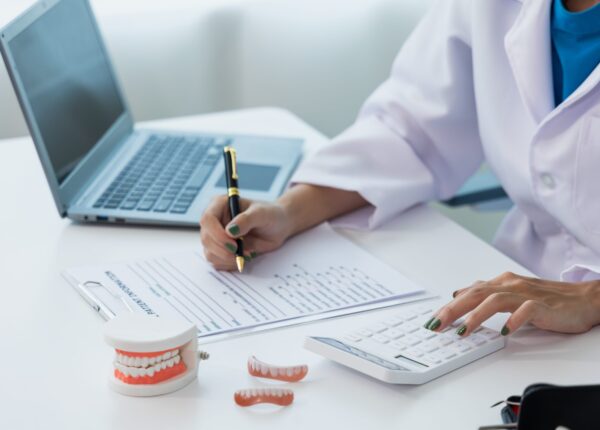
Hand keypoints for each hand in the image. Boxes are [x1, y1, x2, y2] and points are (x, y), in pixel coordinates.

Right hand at [199, 196, 291, 270]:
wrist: (278, 226)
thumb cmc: (270, 214)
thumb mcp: (262, 214)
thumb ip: (246, 220)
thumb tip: (230, 231)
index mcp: (220, 205)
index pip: (208, 219)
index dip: (217, 234)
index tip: (234, 244)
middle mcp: (215, 221)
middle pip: (206, 239)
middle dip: (223, 250)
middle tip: (240, 253)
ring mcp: (216, 236)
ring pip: (210, 253)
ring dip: (227, 258)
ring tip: (247, 254)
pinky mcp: (221, 249)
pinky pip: (217, 261)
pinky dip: (229, 264)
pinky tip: (243, 257)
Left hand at [424, 272, 599, 336]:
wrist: (584, 298)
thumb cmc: (548, 298)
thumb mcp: (511, 294)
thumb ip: (486, 294)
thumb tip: (458, 295)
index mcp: (502, 283)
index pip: (469, 292)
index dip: (449, 305)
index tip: (432, 320)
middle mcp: (510, 285)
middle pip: (475, 294)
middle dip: (453, 310)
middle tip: (436, 324)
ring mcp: (526, 294)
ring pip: (495, 300)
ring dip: (476, 315)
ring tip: (462, 330)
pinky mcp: (543, 305)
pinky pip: (526, 310)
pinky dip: (513, 320)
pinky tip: (503, 331)